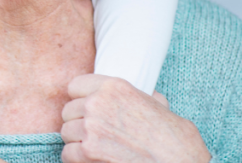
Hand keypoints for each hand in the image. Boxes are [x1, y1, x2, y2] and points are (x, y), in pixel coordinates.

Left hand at [60, 74, 210, 162]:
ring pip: (66, 132)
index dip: (80, 100)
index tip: (86, 110)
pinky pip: (67, 153)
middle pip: (68, 111)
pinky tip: (93, 161)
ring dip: (77, 142)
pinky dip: (76, 159)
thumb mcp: (161, 108)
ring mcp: (90, 128)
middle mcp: (98, 103)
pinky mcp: (87, 152)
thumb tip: (150, 95)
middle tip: (95, 135)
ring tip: (96, 149)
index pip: (75, 86)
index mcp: (114, 86)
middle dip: (78, 123)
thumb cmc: (176, 140)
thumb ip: (145, 97)